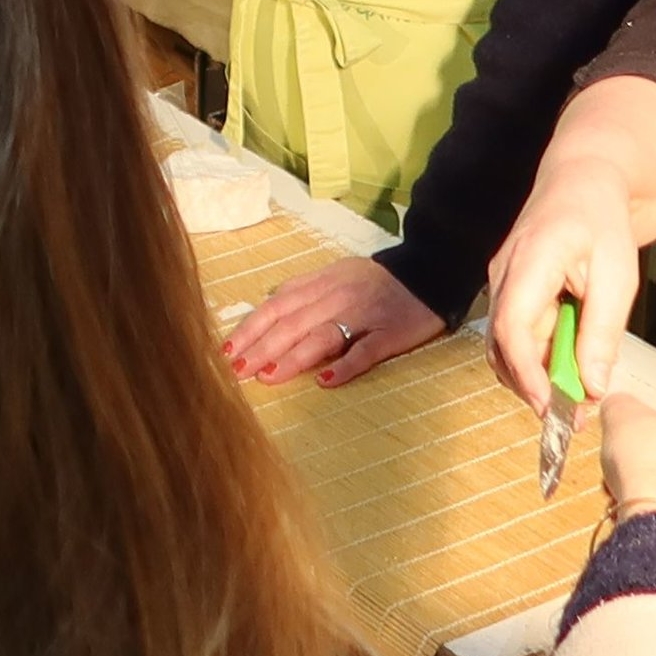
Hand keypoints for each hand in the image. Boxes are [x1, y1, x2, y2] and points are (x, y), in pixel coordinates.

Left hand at [221, 255, 444, 386]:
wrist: (428, 273)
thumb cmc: (375, 280)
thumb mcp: (334, 274)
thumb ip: (303, 289)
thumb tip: (268, 304)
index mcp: (320, 283)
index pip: (276, 306)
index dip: (251, 328)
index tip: (227, 351)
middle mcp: (337, 297)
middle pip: (292, 323)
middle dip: (261, 348)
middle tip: (237, 372)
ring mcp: (364, 316)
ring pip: (322, 337)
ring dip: (293, 358)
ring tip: (269, 377)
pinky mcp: (390, 334)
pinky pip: (366, 351)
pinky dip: (345, 366)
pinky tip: (326, 381)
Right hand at [487, 151, 647, 411]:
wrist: (581, 181)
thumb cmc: (602, 223)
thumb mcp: (618, 278)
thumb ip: (602, 333)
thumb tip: (591, 386)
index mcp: (531, 259)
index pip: (512, 325)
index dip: (527, 372)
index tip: (551, 408)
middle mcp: (503, 271)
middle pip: (501, 343)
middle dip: (532, 386)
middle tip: (574, 418)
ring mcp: (500, 280)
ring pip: (504, 343)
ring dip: (534, 376)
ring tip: (577, 399)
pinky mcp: (507, 289)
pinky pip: (514, 333)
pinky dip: (536, 359)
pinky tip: (566, 371)